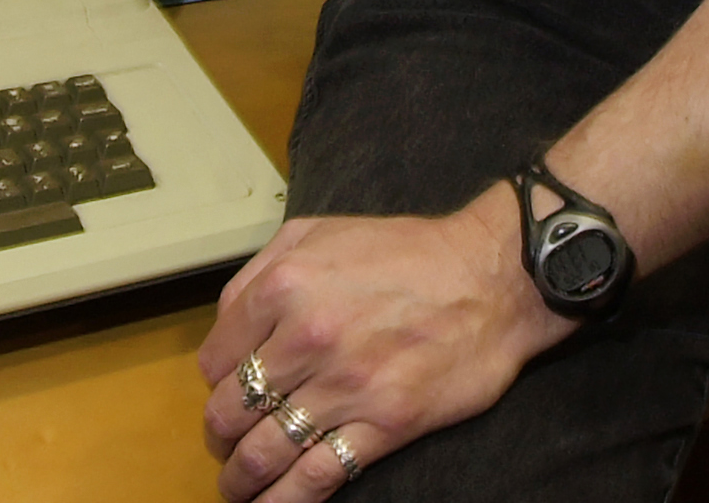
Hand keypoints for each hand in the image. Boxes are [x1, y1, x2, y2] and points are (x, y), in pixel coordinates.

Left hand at [197, 186, 567, 499]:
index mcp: (284, 287)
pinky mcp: (385, 423)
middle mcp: (307, 338)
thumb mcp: (319, 232)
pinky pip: (318, 475)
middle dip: (220, 436)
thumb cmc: (410, 251)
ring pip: (265, 451)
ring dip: (240, 478)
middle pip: (231, 411)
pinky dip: (286, 500)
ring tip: (235, 486)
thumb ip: (260, 270)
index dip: (215, 383)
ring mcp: (346, 386)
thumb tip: (227, 321)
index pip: (216, 359)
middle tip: (225, 444)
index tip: (224, 392)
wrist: (492, 276)